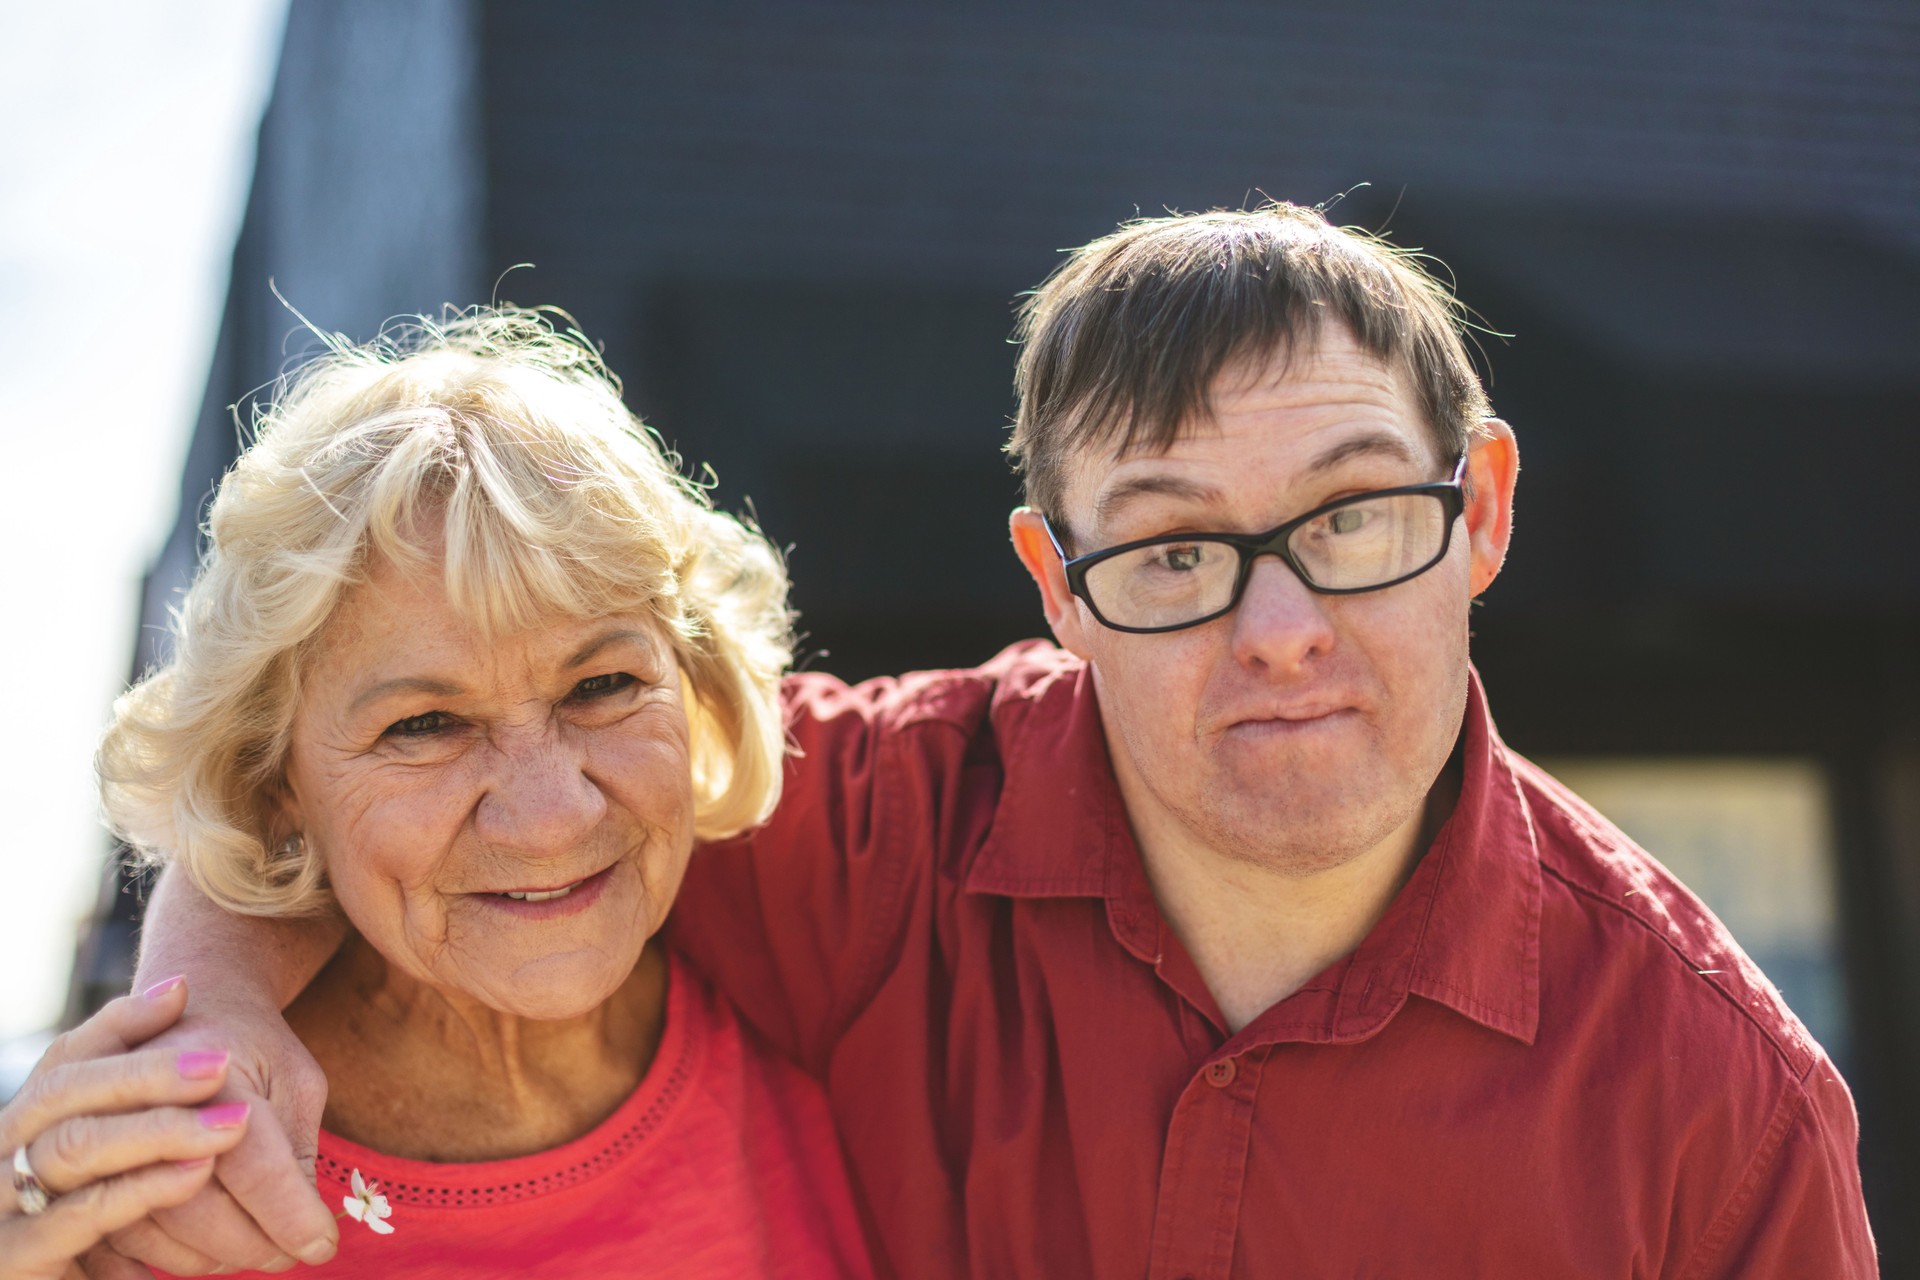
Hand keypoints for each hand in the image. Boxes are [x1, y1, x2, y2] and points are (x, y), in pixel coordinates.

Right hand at [0, 980, 248, 1279]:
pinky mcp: (18, 1258)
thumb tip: (177, 986)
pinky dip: (140, 1193)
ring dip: (155, 1133)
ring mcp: (2, 1203)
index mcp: (29, 1117)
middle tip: (222, 1062)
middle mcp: (5, 1150)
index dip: (125, 1021)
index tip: (186, 993)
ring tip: (226, 1124)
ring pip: (71, 1149)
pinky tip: (195, 1176)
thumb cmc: (103, 1210)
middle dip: (146, 1074)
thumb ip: (136, 1074)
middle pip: (63, 1091)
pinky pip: (77, 1217)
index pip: (67, 1054)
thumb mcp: (124, 1141)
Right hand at [94, 984, 335, 1275]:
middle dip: (253, 1244)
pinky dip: (171, 1258)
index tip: (324, 1245)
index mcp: (209, 1070)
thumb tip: (306, 1231)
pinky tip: (213, 1252)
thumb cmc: (257, 1049)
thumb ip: (300, 1150)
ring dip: (215, 1257)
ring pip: (157, 1231)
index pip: (254, 1167)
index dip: (292, 1216)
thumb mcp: (297, 1080)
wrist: (192, 1009)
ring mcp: (105, 1133)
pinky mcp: (84, 1167)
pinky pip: (120, 1236)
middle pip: (197, 1207)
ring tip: (260, 1250)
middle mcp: (144, 1101)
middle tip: (293, 1254)